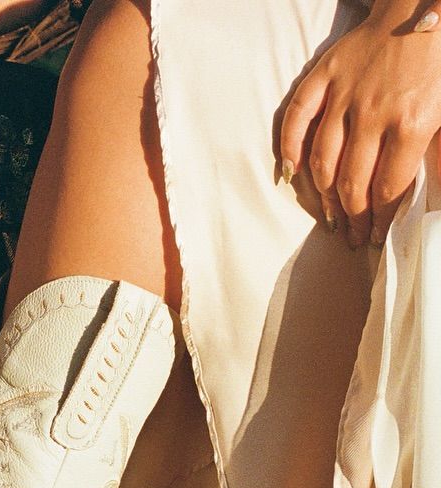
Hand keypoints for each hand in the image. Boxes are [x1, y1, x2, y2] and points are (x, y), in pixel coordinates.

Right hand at [280, 3, 440, 245]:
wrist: (422, 6)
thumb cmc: (440, 61)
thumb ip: (436, 153)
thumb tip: (426, 196)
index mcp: (413, 122)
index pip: (388, 187)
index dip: (379, 219)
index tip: (374, 236)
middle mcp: (373, 114)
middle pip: (353, 181)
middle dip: (351, 216)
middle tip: (350, 236)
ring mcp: (344, 96)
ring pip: (323, 159)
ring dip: (324, 195)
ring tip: (328, 216)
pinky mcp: (324, 78)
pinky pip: (296, 119)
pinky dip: (288, 148)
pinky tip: (290, 174)